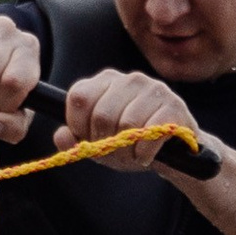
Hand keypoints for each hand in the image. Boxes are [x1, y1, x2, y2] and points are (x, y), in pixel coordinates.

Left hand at [62, 64, 199, 173]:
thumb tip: (61, 135)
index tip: (90, 139)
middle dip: (106, 143)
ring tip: (133, 153)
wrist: (174, 153)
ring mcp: (153, 89)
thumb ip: (74, 140)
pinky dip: (145, 153)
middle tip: (116, 152)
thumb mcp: (98, 144)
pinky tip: (147, 155)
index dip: (79, 126)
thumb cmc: (131, 144)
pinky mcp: (174, 106)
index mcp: (106, 82)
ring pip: (127, 123)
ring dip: (127, 150)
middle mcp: (129, 79)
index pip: (79, 97)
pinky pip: (150, 133)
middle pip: (102, 114)